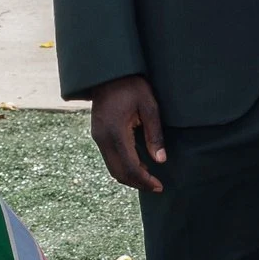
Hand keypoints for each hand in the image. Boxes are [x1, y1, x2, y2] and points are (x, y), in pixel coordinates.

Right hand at [91, 74, 168, 193]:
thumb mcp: (149, 106)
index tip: (159, 186)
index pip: (130, 167)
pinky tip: (139, 165)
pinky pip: (110, 158)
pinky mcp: (98, 135)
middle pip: (118, 172)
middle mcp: (102, 139)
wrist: (108, 73)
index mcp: (115, 133)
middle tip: (156, 186)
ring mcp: (98, 138)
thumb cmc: (132, 85)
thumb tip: (160, 160)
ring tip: (149, 178)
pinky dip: (123, 167)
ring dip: (130, 177)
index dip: (144, 181)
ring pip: (113, 168)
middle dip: (137, 183)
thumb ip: (154, 134)